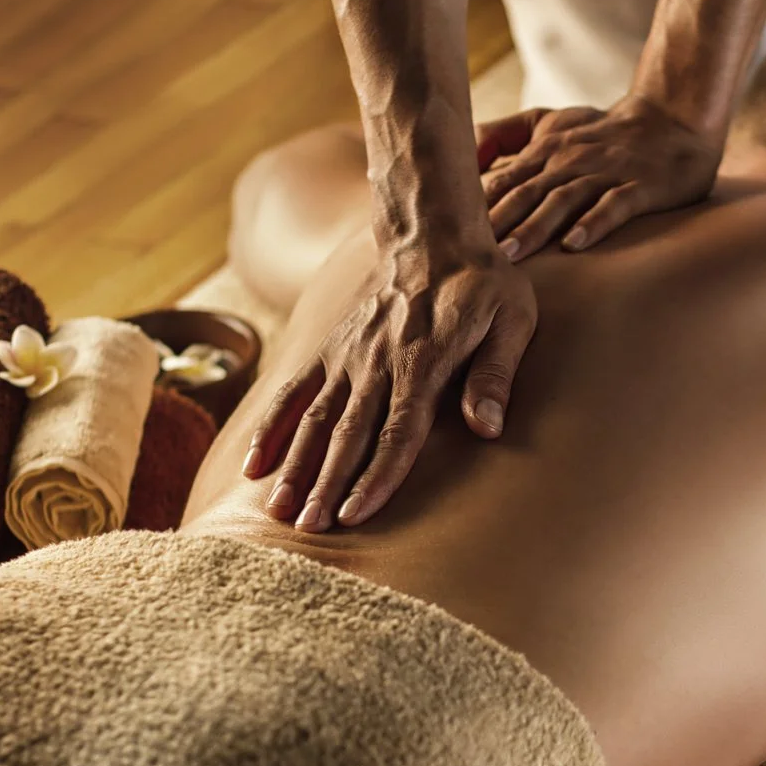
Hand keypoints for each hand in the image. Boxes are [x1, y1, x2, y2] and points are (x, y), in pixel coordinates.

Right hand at [241, 246, 536, 531]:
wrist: (434, 236)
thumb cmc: (484, 285)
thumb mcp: (511, 322)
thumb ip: (496, 375)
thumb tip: (489, 428)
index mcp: (423, 362)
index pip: (399, 431)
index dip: (378, 476)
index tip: (356, 514)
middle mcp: (377, 363)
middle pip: (349, 434)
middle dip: (329, 484)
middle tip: (310, 529)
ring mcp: (347, 356)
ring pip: (315, 419)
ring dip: (296, 466)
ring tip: (280, 511)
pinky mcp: (330, 349)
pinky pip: (294, 392)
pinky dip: (273, 428)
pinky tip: (254, 465)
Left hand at [477, 95, 722, 261]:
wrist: (671, 120)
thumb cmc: (604, 130)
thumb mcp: (551, 122)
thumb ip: (507, 134)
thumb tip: (464, 154)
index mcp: (546, 151)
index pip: (503, 179)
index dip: (474, 204)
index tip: (445, 231)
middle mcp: (570, 160)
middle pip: (526, 192)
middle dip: (496, 221)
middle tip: (468, 251)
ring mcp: (606, 173)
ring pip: (564, 199)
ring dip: (536, 226)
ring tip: (511, 254)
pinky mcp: (640, 186)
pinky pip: (614, 205)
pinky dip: (595, 223)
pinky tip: (576, 244)